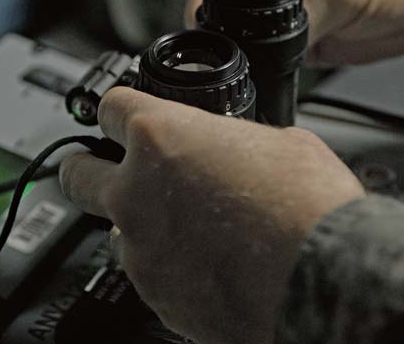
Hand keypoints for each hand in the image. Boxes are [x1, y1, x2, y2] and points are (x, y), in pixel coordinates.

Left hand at [60, 87, 364, 343]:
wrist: (326, 282)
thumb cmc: (309, 210)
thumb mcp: (277, 143)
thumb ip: (231, 141)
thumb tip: (230, 148)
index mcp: (160, 138)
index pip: (111, 108)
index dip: (117, 109)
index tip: (119, 117)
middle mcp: (135, 192)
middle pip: (77, 172)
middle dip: (84, 166)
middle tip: (95, 167)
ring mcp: (139, 248)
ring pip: (115, 229)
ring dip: (138, 223)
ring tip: (183, 228)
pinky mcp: (154, 295)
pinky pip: (147, 271)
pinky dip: (166, 264)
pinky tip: (204, 263)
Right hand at [185, 0, 403, 64]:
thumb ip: (297, 18)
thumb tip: (265, 50)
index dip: (197, 1)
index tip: (197, 30)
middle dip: (212, 26)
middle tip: (212, 51)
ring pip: (236, 26)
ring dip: (234, 45)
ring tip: (234, 62)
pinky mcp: (289, 26)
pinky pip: (260, 47)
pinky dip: (257, 60)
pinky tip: (258, 68)